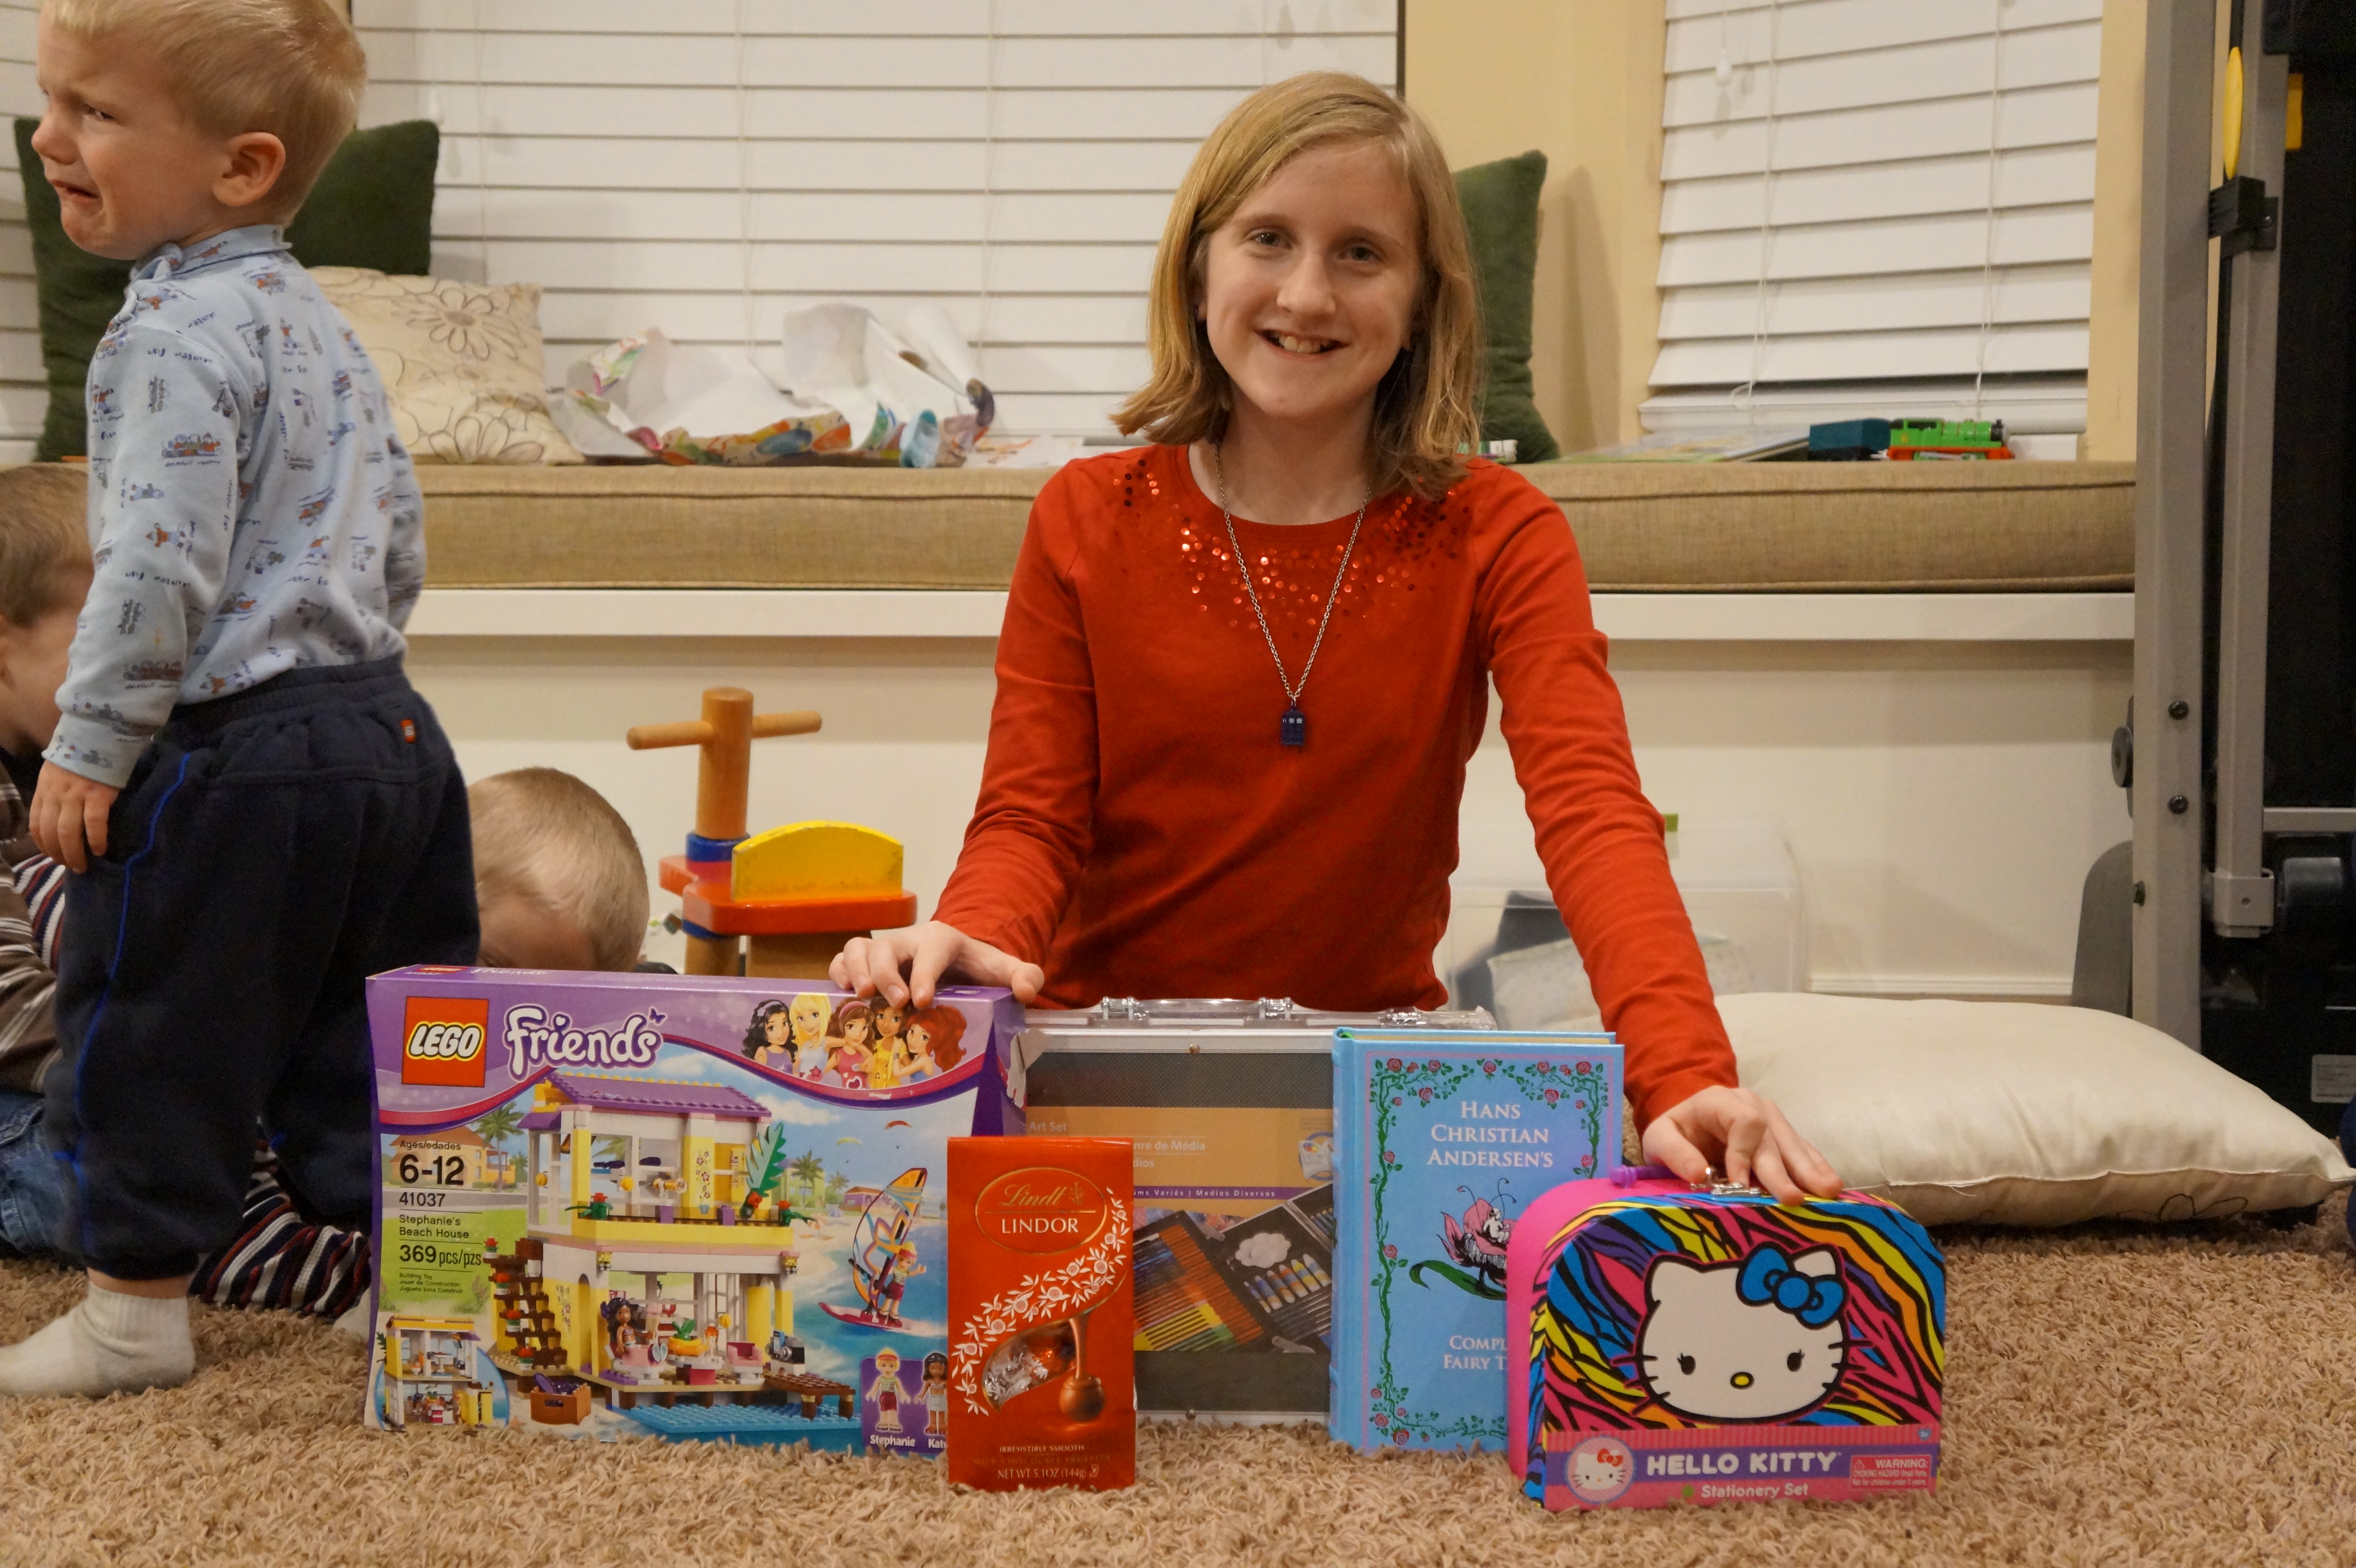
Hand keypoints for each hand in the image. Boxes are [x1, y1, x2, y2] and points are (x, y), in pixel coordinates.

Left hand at [27, 763, 116, 873]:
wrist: (100, 731)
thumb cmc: (82, 752)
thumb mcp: (57, 771)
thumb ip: (55, 791)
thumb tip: (60, 815)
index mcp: (44, 789)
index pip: (36, 824)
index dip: (44, 845)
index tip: (55, 856)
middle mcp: (56, 794)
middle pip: (51, 833)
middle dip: (59, 854)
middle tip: (72, 866)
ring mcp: (76, 794)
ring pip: (68, 833)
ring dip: (74, 854)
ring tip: (83, 865)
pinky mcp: (98, 794)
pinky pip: (94, 824)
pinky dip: (96, 840)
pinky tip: (100, 850)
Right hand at [830, 920, 1043, 1009]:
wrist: (957, 964)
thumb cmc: (976, 970)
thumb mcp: (1003, 971)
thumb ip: (1024, 977)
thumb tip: (1026, 991)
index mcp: (942, 940)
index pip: (931, 951)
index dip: (924, 974)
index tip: (922, 1001)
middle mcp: (908, 941)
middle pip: (888, 946)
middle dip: (887, 973)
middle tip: (893, 1002)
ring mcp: (884, 951)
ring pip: (858, 947)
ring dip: (855, 970)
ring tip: (862, 995)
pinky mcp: (865, 963)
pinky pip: (840, 961)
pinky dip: (837, 976)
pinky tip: (843, 997)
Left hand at [1643, 1084, 1839, 1202]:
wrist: (1688, 1124)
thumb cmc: (1675, 1133)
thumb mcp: (1660, 1139)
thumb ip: (1675, 1153)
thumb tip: (1699, 1174)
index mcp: (1720, 1101)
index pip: (1743, 1123)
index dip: (1743, 1154)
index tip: (1740, 1183)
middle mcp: (1753, 1105)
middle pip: (1773, 1138)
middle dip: (1782, 1171)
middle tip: (1793, 1199)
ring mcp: (1773, 1120)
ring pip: (1794, 1145)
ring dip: (1810, 1170)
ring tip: (1828, 1191)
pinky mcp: (1783, 1136)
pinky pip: (1803, 1152)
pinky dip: (1816, 1169)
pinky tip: (1831, 1186)